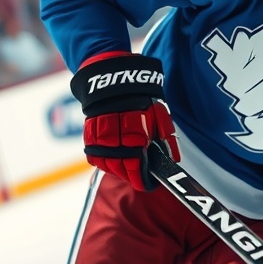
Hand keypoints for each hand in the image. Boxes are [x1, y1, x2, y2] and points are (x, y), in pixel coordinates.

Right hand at [72, 52, 179, 190]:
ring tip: (126, 171)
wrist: (115, 79)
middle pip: (120, 166)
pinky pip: (94, 156)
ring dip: (117, 171)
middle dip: (130, 176)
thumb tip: (174, 160)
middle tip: (138, 179)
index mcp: (135, 130)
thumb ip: (167, 138)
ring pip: (106, 163)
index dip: (141, 178)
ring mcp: (99, 134)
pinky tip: (112, 162)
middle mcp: (115, 133)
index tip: (147, 184)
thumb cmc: (142, 98)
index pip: (136, 164)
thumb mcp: (160, 114)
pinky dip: (103, 162)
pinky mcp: (89, 133)